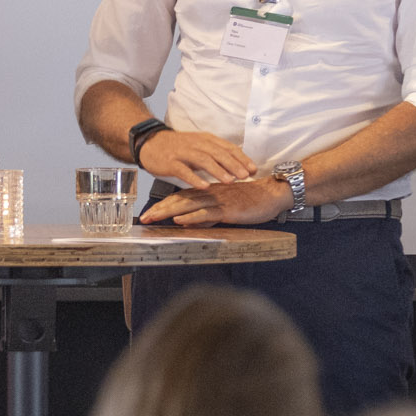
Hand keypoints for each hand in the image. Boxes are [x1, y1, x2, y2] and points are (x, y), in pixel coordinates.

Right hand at [135, 130, 256, 187]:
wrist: (151, 142)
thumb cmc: (179, 147)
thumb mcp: (200, 146)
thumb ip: (217, 154)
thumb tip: (238, 166)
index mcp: (206, 140)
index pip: (228, 148)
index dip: (242, 158)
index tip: (253, 169)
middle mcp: (197, 144)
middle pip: (218, 153)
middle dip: (234, 165)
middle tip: (246, 176)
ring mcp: (183, 153)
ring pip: (204, 160)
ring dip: (218, 171)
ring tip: (230, 181)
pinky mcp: (171, 162)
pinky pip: (184, 171)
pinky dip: (195, 178)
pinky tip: (204, 186)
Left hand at [140, 177, 290, 226]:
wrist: (272, 194)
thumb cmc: (252, 202)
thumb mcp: (226, 209)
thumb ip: (209, 215)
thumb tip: (193, 223)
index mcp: (209, 192)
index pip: (181, 197)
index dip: (163, 205)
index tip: (149, 214)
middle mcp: (210, 194)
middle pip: (179, 200)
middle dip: (159, 209)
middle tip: (144, 218)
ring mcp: (218, 201)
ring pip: (188, 205)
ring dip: (168, 211)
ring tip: (153, 218)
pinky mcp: (227, 209)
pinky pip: (206, 212)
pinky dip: (191, 216)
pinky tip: (180, 220)